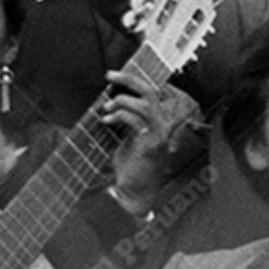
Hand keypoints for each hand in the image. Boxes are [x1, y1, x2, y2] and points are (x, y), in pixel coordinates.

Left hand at [105, 72, 199, 212]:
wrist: (136, 192)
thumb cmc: (132, 167)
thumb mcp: (128, 139)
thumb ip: (125, 121)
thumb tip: (109, 103)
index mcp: (157, 121)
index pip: (150, 92)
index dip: (133, 80)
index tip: (113, 75)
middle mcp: (162, 124)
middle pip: (150, 92)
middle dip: (129, 80)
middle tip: (110, 76)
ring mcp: (159, 134)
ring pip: (145, 104)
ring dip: (122, 101)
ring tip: (107, 107)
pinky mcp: (151, 143)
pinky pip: (136, 121)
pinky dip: (119, 116)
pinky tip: (107, 120)